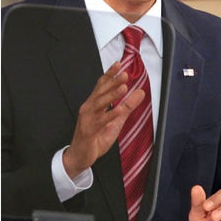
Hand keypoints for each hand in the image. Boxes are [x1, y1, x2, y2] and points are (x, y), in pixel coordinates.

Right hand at [63, 62, 143, 178]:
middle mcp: (88, 108)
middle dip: (112, 82)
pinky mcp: (88, 131)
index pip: (101, 86)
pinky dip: (109, 115)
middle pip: (100, 92)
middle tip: (124, 74)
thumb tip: (140, 92)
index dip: (110, 75)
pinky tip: (118, 110)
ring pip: (99, 104)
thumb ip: (128, 106)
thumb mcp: (116, 121)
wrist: (80, 155)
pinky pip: (100, 122)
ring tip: (123, 88)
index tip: (119, 64)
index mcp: (94, 104)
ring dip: (111, 96)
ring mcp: (87, 119)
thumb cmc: (95, 137)